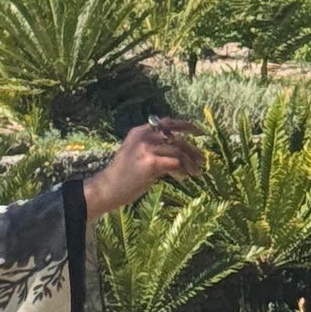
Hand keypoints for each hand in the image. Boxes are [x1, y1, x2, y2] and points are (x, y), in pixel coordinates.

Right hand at [81, 118, 204, 220]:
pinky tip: (182, 178)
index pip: (167, 123)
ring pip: (179, 150)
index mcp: (139, 131)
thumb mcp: (136, 154)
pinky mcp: (150, 162)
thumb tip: (180, 149)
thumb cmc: (123, 175)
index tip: (200, 133)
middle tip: (202, 160)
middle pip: (177, 137)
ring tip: (196, 173)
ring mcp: (146, 149)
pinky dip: (182, 171)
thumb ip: (153, 147)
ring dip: (190, 162)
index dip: (186, 125)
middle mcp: (143, 136)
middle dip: (193, 149)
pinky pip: (176, 163)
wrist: (108, 188)